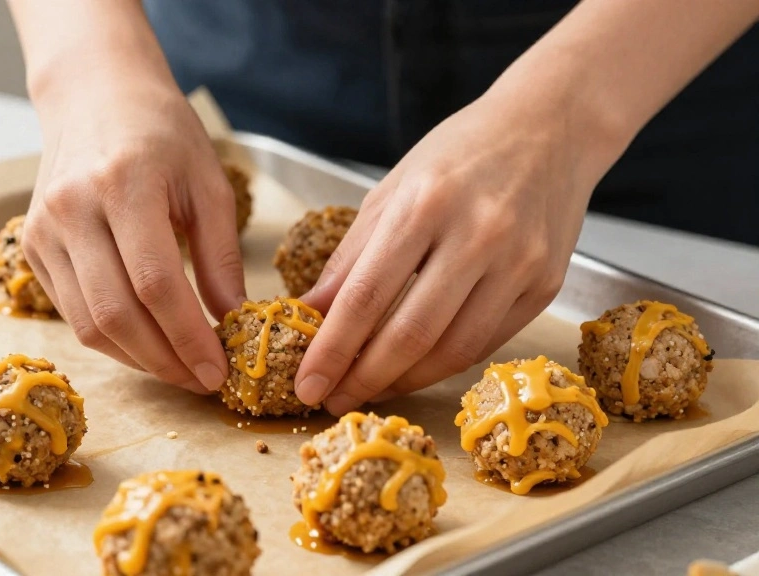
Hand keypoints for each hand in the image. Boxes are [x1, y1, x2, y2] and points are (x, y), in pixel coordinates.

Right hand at [21, 64, 244, 393]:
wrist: (95, 96)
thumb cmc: (162, 134)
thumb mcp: (208, 183)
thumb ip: (221, 256)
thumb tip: (232, 321)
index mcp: (124, 183)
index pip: (156, 284)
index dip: (188, 337)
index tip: (218, 370)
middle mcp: (73, 208)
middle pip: (115, 314)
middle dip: (164, 361)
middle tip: (201, 380)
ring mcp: (44, 230)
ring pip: (87, 324)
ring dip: (138, 359)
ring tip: (179, 368)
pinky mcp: (31, 246)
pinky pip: (72, 311)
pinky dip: (111, 339)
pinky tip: (146, 343)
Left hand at [294, 86, 612, 414]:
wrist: (550, 128)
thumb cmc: (460, 154)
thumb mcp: (391, 191)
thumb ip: (351, 258)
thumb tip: (311, 316)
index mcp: (426, 204)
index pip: (366, 296)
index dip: (331, 350)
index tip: (306, 384)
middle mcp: (478, 234)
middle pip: (410, 333)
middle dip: (363, 378)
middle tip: (332, 401)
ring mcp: (519, 263)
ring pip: (452, 350)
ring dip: (403, 381)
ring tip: (368, 389)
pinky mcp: (546, 285)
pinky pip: (486, 343)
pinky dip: (443, 364)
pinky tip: (414, 369)